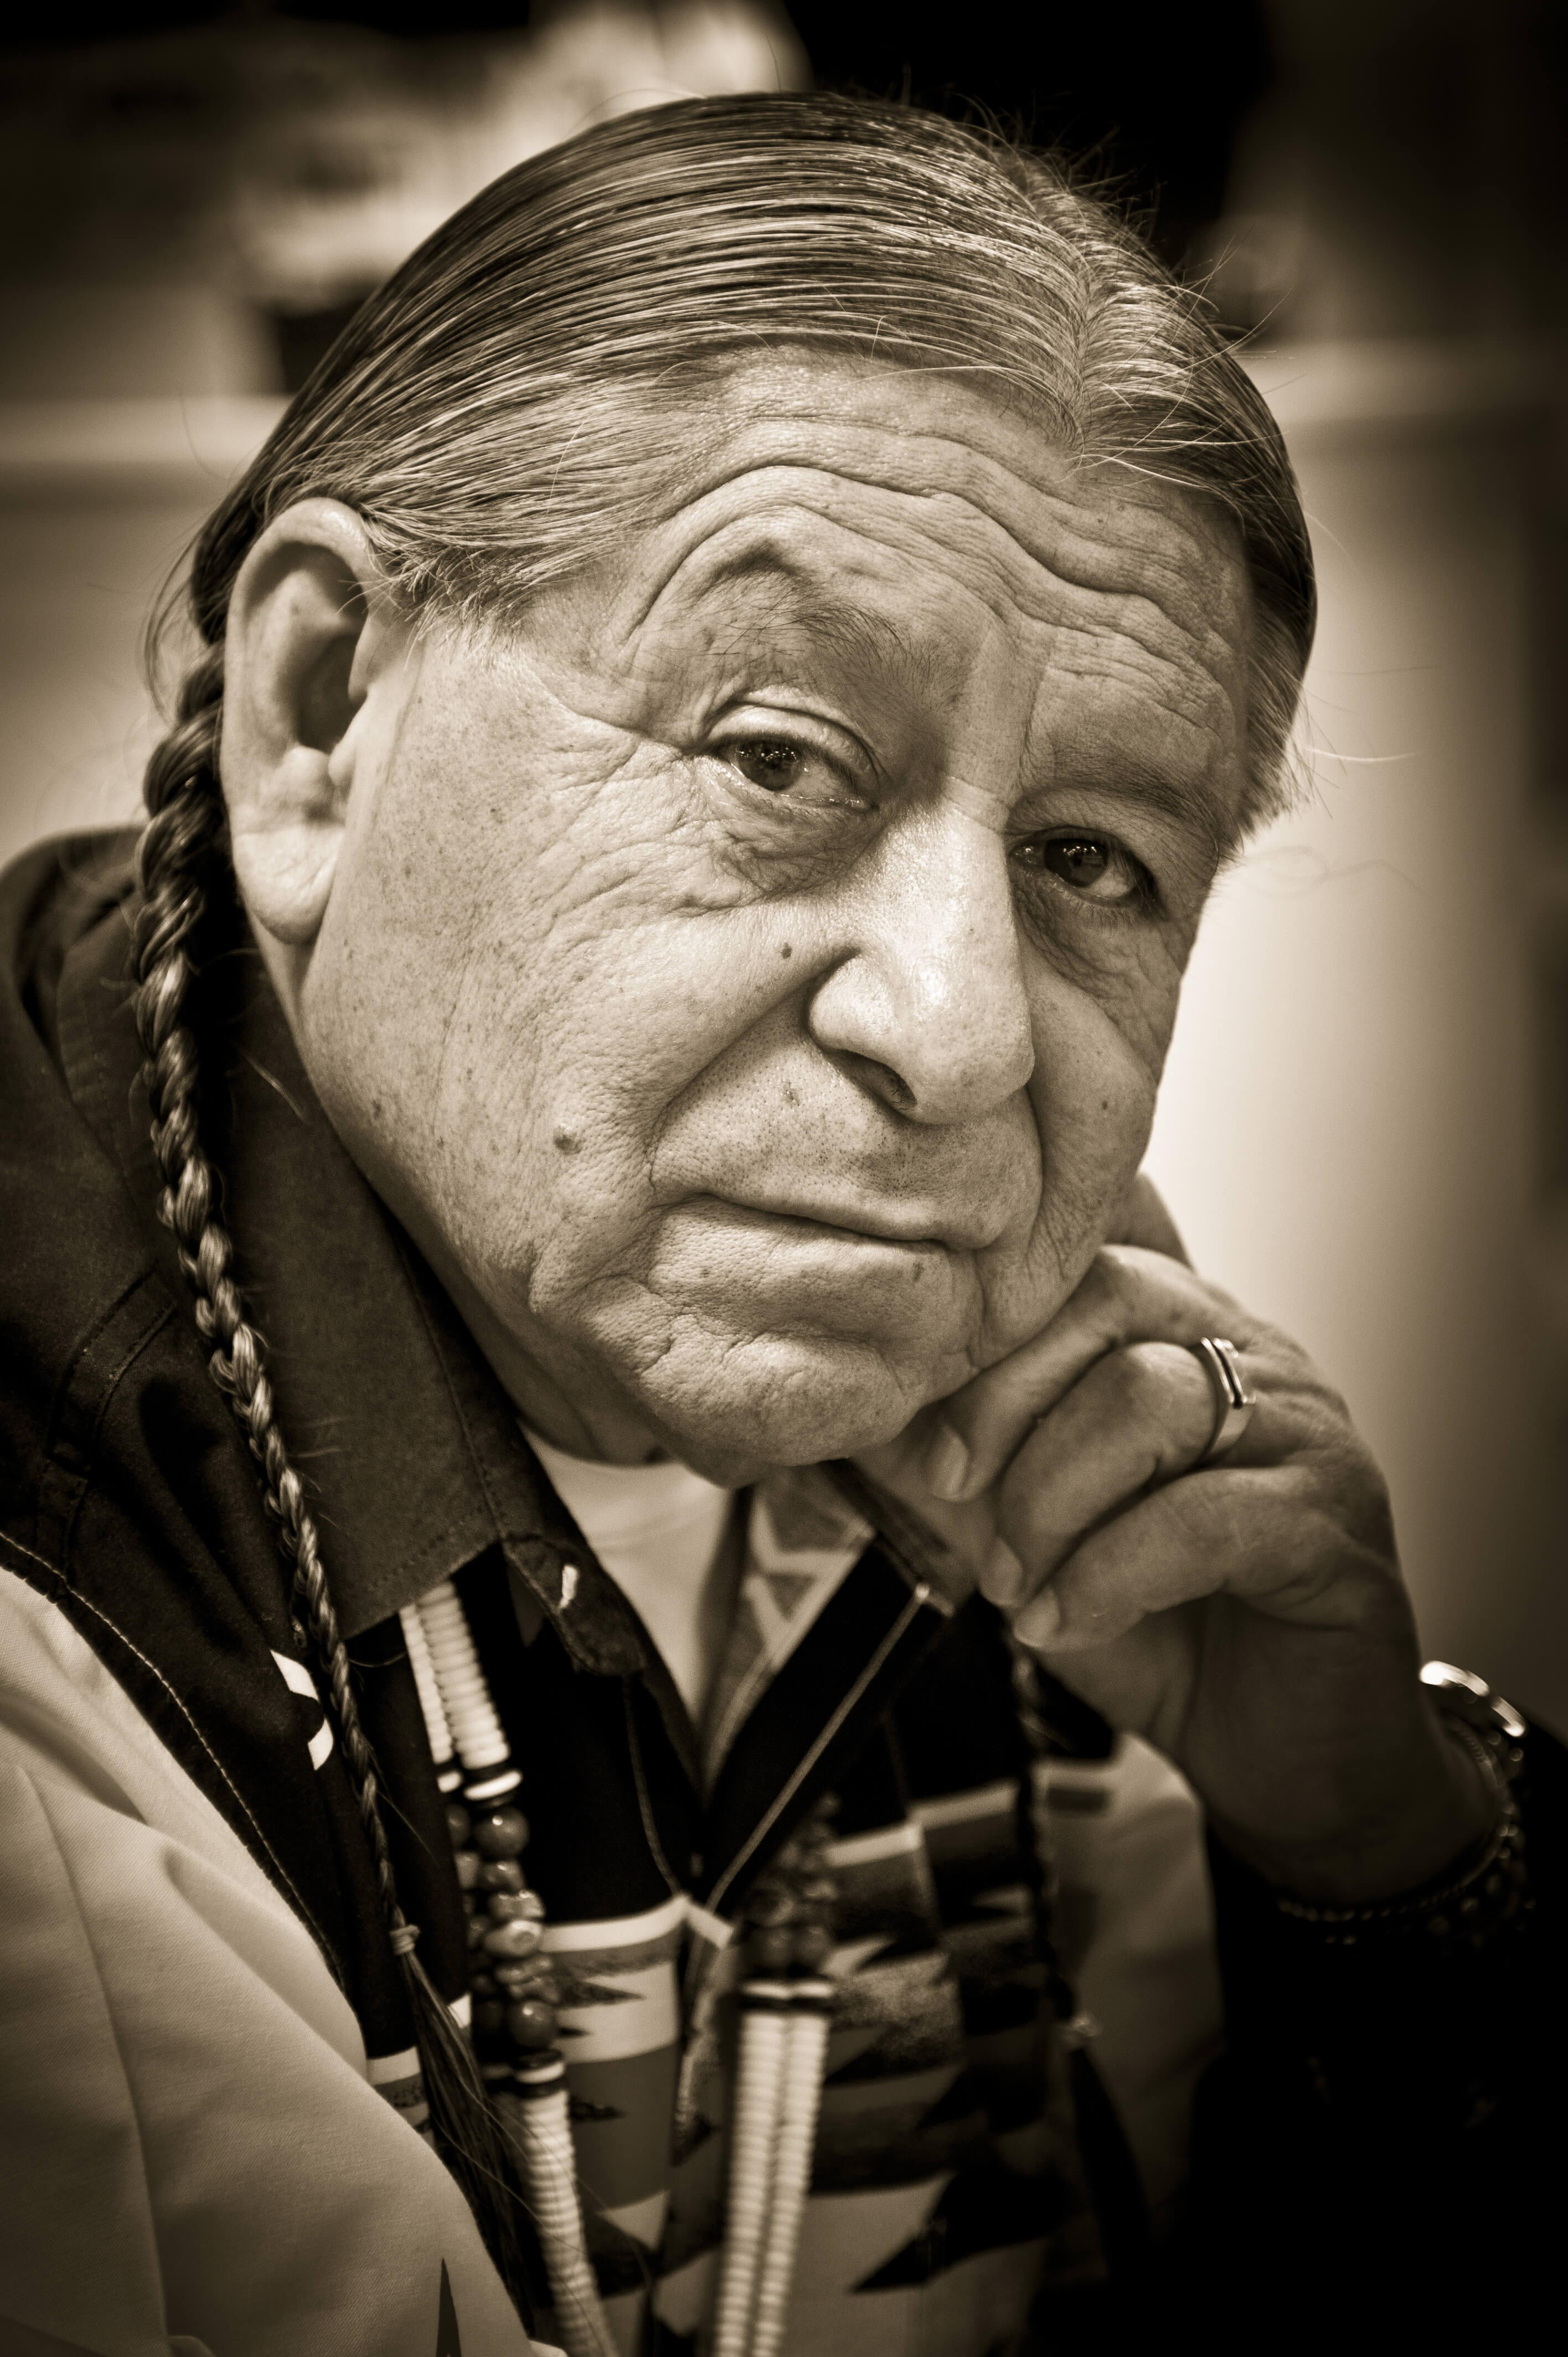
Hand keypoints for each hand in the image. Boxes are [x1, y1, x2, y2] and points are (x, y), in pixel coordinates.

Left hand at [855, 1179, 1493, 1901]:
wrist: (1280, 1760)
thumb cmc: (1158, 1630)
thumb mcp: (1031, 1536)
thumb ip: (957, 1470)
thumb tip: (849, 1418)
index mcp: (1186, 1333)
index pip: (1073, 1271)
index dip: (980, 1347)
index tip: (928, 1451)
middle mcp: (1257, 1356)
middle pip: (1109, 1302)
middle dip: (1004, 1403)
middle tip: (958, 1499)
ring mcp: (1306, 1432)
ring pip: (1148, 1399)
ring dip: (1049, 1498)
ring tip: (1017, 1584)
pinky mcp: (1331, 1524)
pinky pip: (1200, 1516)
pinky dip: (1106, 1573)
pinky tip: (1061, 1625)